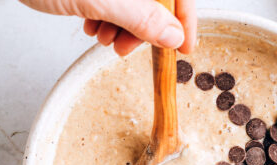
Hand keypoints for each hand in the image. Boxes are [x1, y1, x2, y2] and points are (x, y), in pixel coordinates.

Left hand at [19, 0, 196, 55]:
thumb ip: (143, 17)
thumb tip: (174, 36)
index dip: (185, 20)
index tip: (186, 47)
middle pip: (155, 0)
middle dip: (142, 29)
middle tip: (127, 48)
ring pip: (132, 4)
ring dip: (121, 27)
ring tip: (102, 38)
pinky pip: (113, 1)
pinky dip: (105, 18)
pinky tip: (91, 26)